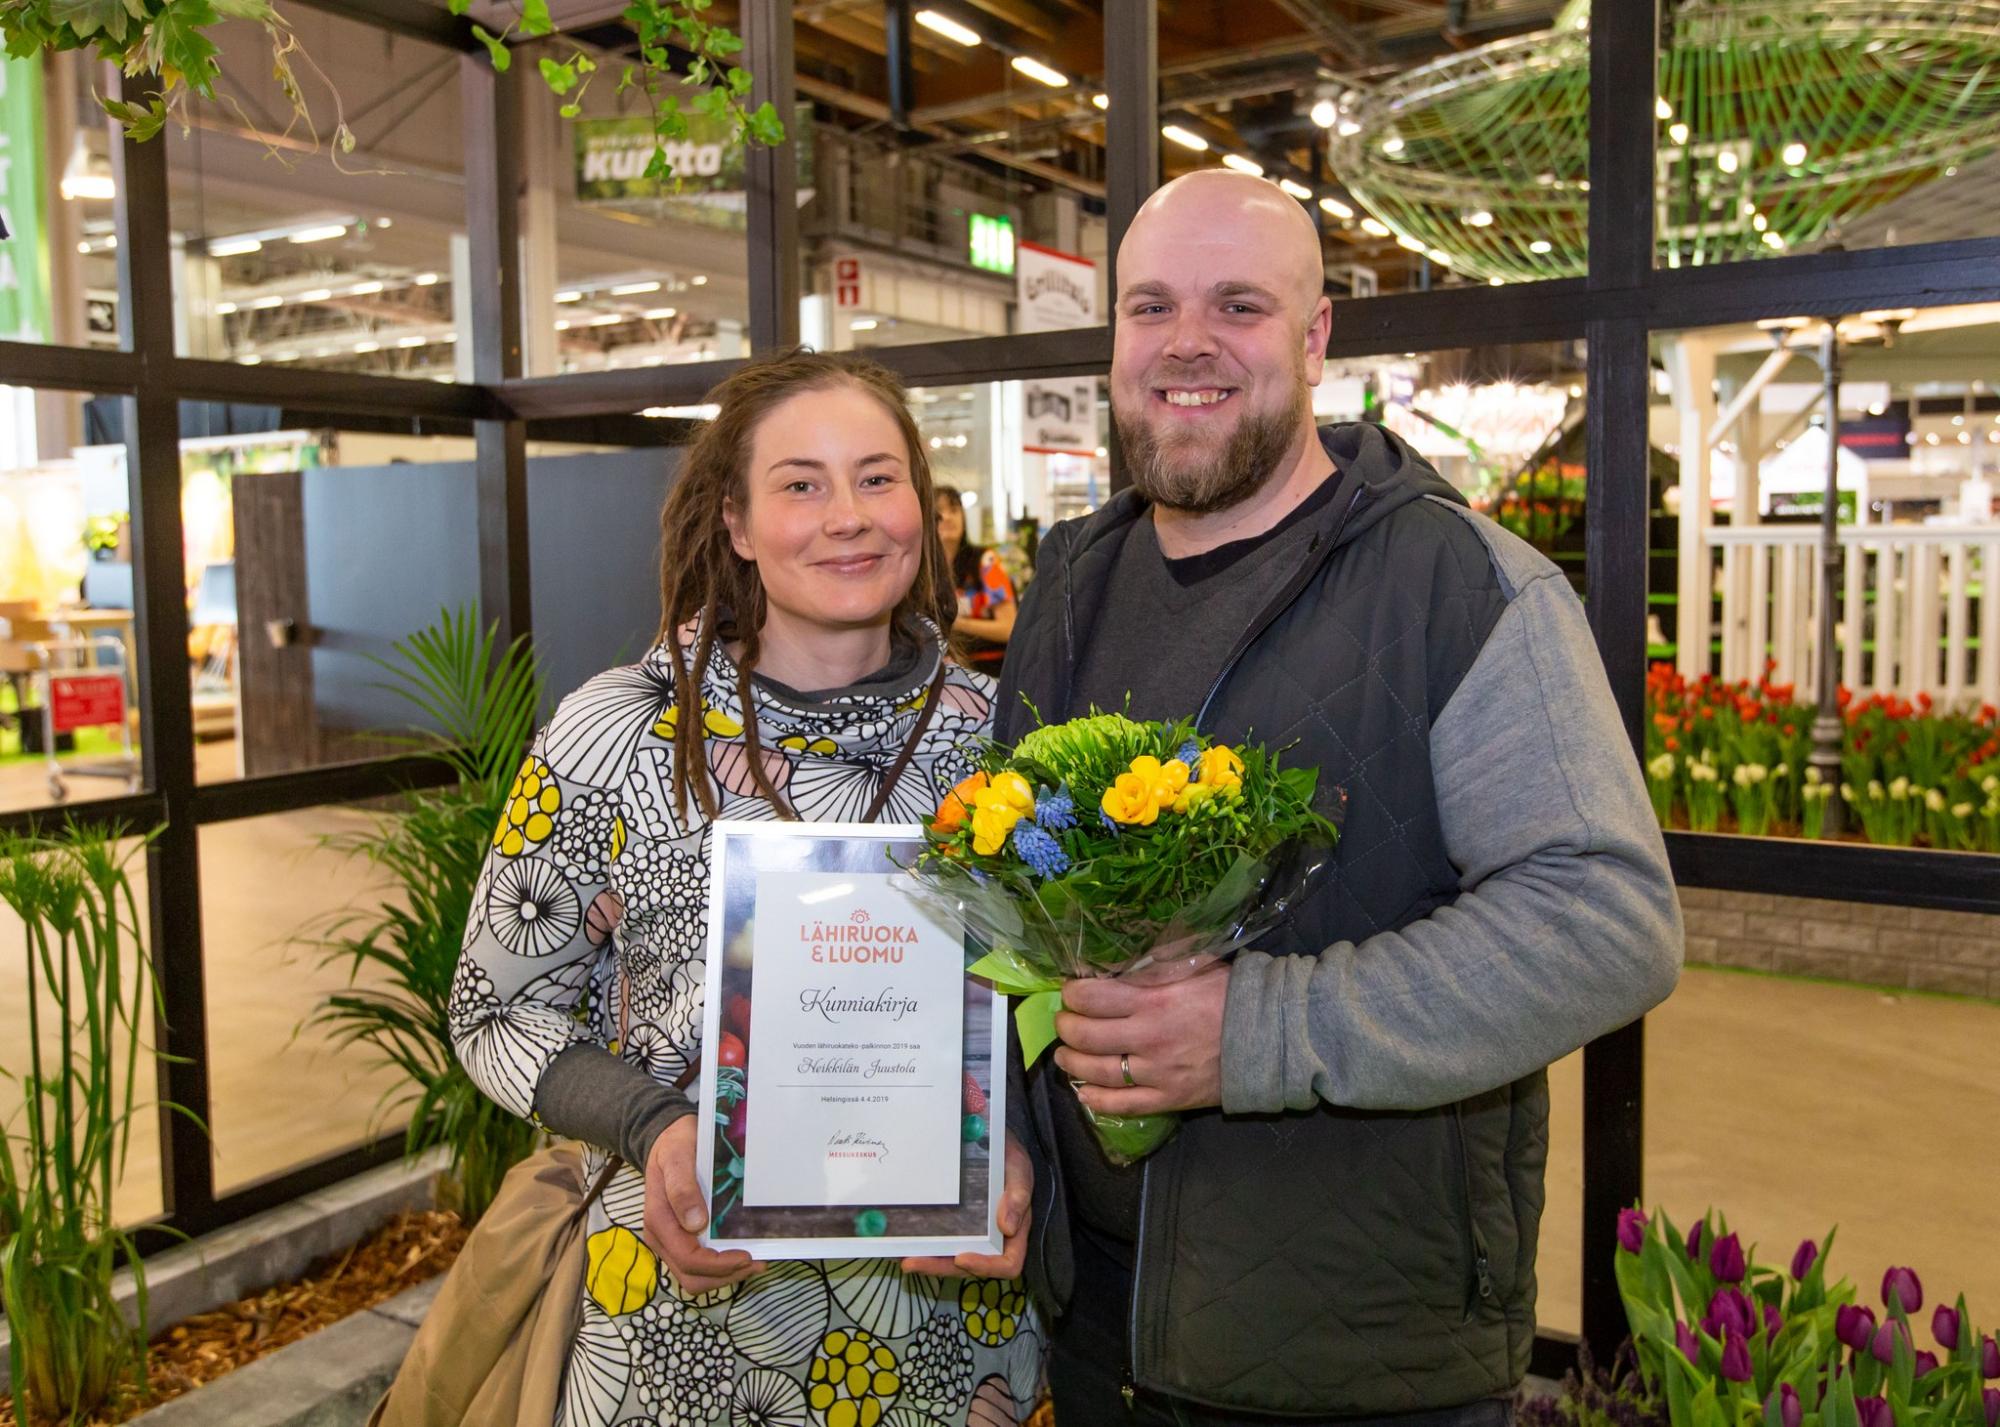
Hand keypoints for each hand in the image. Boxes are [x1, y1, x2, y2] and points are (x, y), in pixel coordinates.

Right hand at [641, 1115, 762, 1292]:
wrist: (670, 1141)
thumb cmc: (675, 1146)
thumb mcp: (677, 1157)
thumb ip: (682, 1188)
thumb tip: (695, 1224)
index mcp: (658, 1220)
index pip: (687, 1257)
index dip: (718, 1264)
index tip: (746, 1255)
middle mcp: (661, 1238)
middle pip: (691, 1277)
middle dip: (725, 1275)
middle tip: (757, 1262)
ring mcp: (670, 1242)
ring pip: (695, 1277)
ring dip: (725, 1275)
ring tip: (755, 1261)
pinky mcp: (681, 1240)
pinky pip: (699, 1266)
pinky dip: (721, 1268)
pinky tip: (742, 1254)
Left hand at [902, 1131, 1032, 1279]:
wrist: (989, 1139)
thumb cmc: (1008, 1157)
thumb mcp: (1018, 1169)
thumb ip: (1018, 1194)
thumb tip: (1008, 1227)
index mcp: (1014, 1232)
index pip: (1008, 1263)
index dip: (985, 1266)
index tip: (961, 1257)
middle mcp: (992, 1239)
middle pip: (969, 1266)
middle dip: (940, 1267)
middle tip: (913, 1262)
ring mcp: (970, 1234)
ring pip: (949, 1259)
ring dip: (927, 1261)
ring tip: (903, 1258)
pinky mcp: (952, 1224)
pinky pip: (939, 1241)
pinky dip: (922, 1244)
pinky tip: (901, 1242)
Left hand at [1051, 964, 1228, 1115]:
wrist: (1271, 1035)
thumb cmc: (1230, 994)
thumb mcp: (1192, 965)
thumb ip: (1153, 964)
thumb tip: (1118, 959)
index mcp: (1152, 1000)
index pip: (1091, 998)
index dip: (1072, 993)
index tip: (1071, 991)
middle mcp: (1148, 1038)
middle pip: (1085, 1036)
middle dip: (1066, 1026)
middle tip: (1065, 1020)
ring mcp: (1157, 1073)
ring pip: (1097, 1073)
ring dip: (1072, 1062)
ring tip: (1065, 1054)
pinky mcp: (1169, 1099)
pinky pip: (1123, 1105)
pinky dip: (1096, 1101)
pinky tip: (1084, 1092)